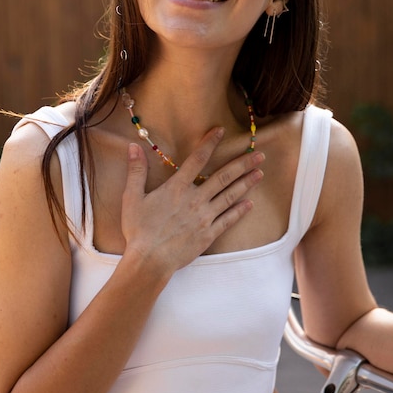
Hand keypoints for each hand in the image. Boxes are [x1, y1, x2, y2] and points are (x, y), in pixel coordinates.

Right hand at [120, 127, 263, 277]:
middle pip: (223, 177)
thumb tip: (133, 146)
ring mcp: (205, 217)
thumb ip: (136, 170)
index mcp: (177, 187)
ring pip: (230, 196)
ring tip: (260, 173)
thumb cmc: (139, 230)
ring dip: (246, 183)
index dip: (210, 143)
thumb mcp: (132, 197)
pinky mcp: (209, 234)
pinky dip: (240, 211)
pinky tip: (250, 203)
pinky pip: (228, 220)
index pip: (197, 159)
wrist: (149, 261)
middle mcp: (195, 199)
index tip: (222, 131)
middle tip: (259, 154)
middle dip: (243, 164)